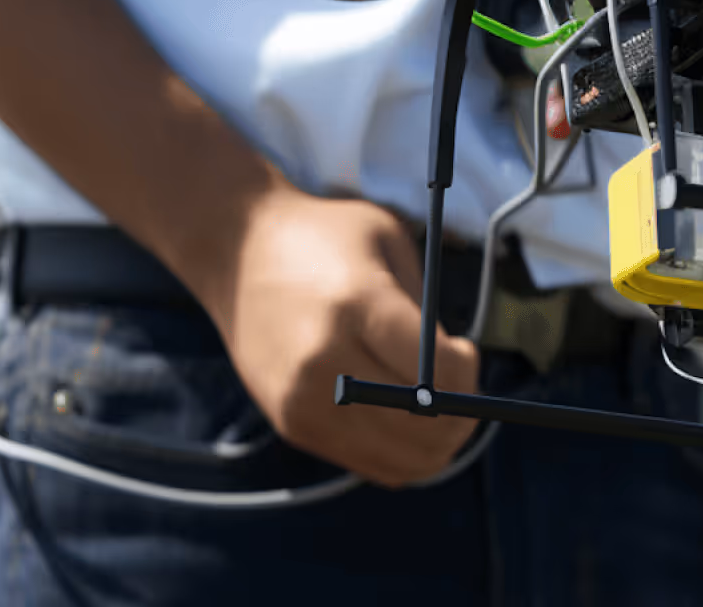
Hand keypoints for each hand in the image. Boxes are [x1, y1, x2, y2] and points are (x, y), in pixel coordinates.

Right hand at [193, 189, 479, 486]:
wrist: (235, 252)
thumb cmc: (326, 237)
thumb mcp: (389, 243)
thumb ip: (425, 314)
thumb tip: (459, 377)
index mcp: (356, 306)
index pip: (436, 373)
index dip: (467, 369)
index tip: (464, 348)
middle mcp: (324, 363)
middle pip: (423, 423)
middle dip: (463, 410)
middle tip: (461, 382)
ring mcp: (302, 402)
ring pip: (403, 458)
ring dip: (439, 440)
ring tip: (437, 401)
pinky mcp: (292, 425)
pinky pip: (370, 465)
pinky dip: (403, 452)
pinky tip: (404, 416)